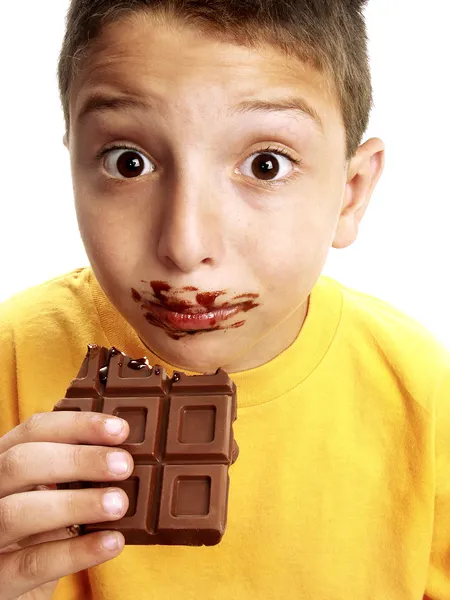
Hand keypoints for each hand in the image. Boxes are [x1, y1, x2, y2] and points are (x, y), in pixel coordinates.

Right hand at [0, 411, 132, 599]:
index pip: (34, 430)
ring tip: (119, 504)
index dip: (78, 424)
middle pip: (21, 463)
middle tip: (124, 465)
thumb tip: (129, 456)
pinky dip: (75, 552)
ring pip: (18, 512)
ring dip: (75, 504)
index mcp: (2, 463)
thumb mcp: (52, 496)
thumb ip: (76, 475)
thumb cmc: (41, 534)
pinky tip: (112, 542)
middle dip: (77, 459)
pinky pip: (32, 564)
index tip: (120, 430)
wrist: (13, 595)